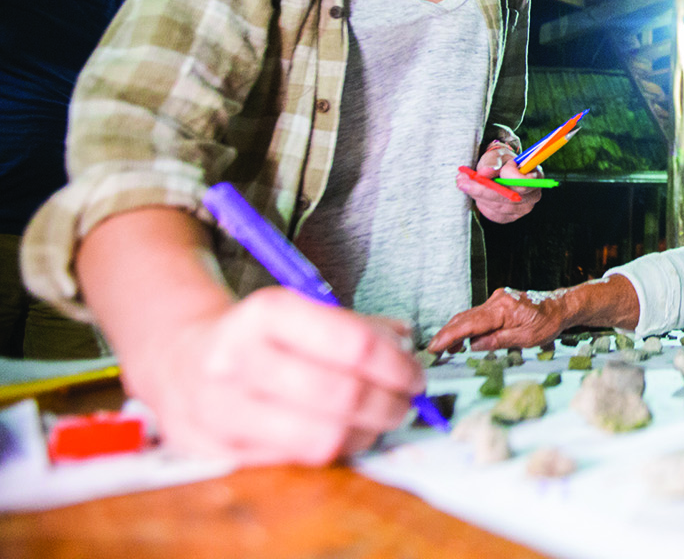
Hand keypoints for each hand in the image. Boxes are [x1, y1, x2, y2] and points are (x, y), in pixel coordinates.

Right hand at [131, 288, 422, 465]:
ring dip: (367, 432)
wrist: (180, 358)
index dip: (396, 366)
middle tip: (406, 403)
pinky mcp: (220, 451)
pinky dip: (334, 449)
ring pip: (323, 438)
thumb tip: (407, 346)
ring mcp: (224, 410)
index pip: (353, 345)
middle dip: (390, 403)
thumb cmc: (259, 336)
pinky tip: (343, 433)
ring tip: (379, 420)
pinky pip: (299, 461)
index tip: (415, 375)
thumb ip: (359, 327)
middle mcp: (238, 360)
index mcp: (266, 313)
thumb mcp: (303, 310)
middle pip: (342, 395)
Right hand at [428, 286, 566, 353]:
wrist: (560, 307)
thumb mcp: (526, 338)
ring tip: (444, 350)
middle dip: (446, 334)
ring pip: (469, 316)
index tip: (435, 346)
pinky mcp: (497, 303)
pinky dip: (467, 327)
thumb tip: (473, 346)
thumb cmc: (547, 324)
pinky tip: (462, 341)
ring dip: (455, 332)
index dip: (450, 336)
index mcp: (503, 308)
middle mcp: (496, 300)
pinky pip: (477, 316)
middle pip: (465, 318)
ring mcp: (496, 300)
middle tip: (432, 351)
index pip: (470, 323)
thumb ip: (498, 340)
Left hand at [456, 141, 541, 223]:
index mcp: (536, 175)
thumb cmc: (501, 161)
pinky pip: (494, 215)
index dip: (504, 178)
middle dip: (482, 190)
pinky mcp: (512, 218)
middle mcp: (534, 194)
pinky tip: (477, 194)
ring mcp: (524, 209)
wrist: (500, 170)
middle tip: (461, 181)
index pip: (522, 182)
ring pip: (498, 207)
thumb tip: (484, 173)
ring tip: (464, 183)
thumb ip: (492, 162)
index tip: (484, 171)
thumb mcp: (497, 155)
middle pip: (508, 198)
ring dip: (479, 196)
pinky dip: (482, 204)